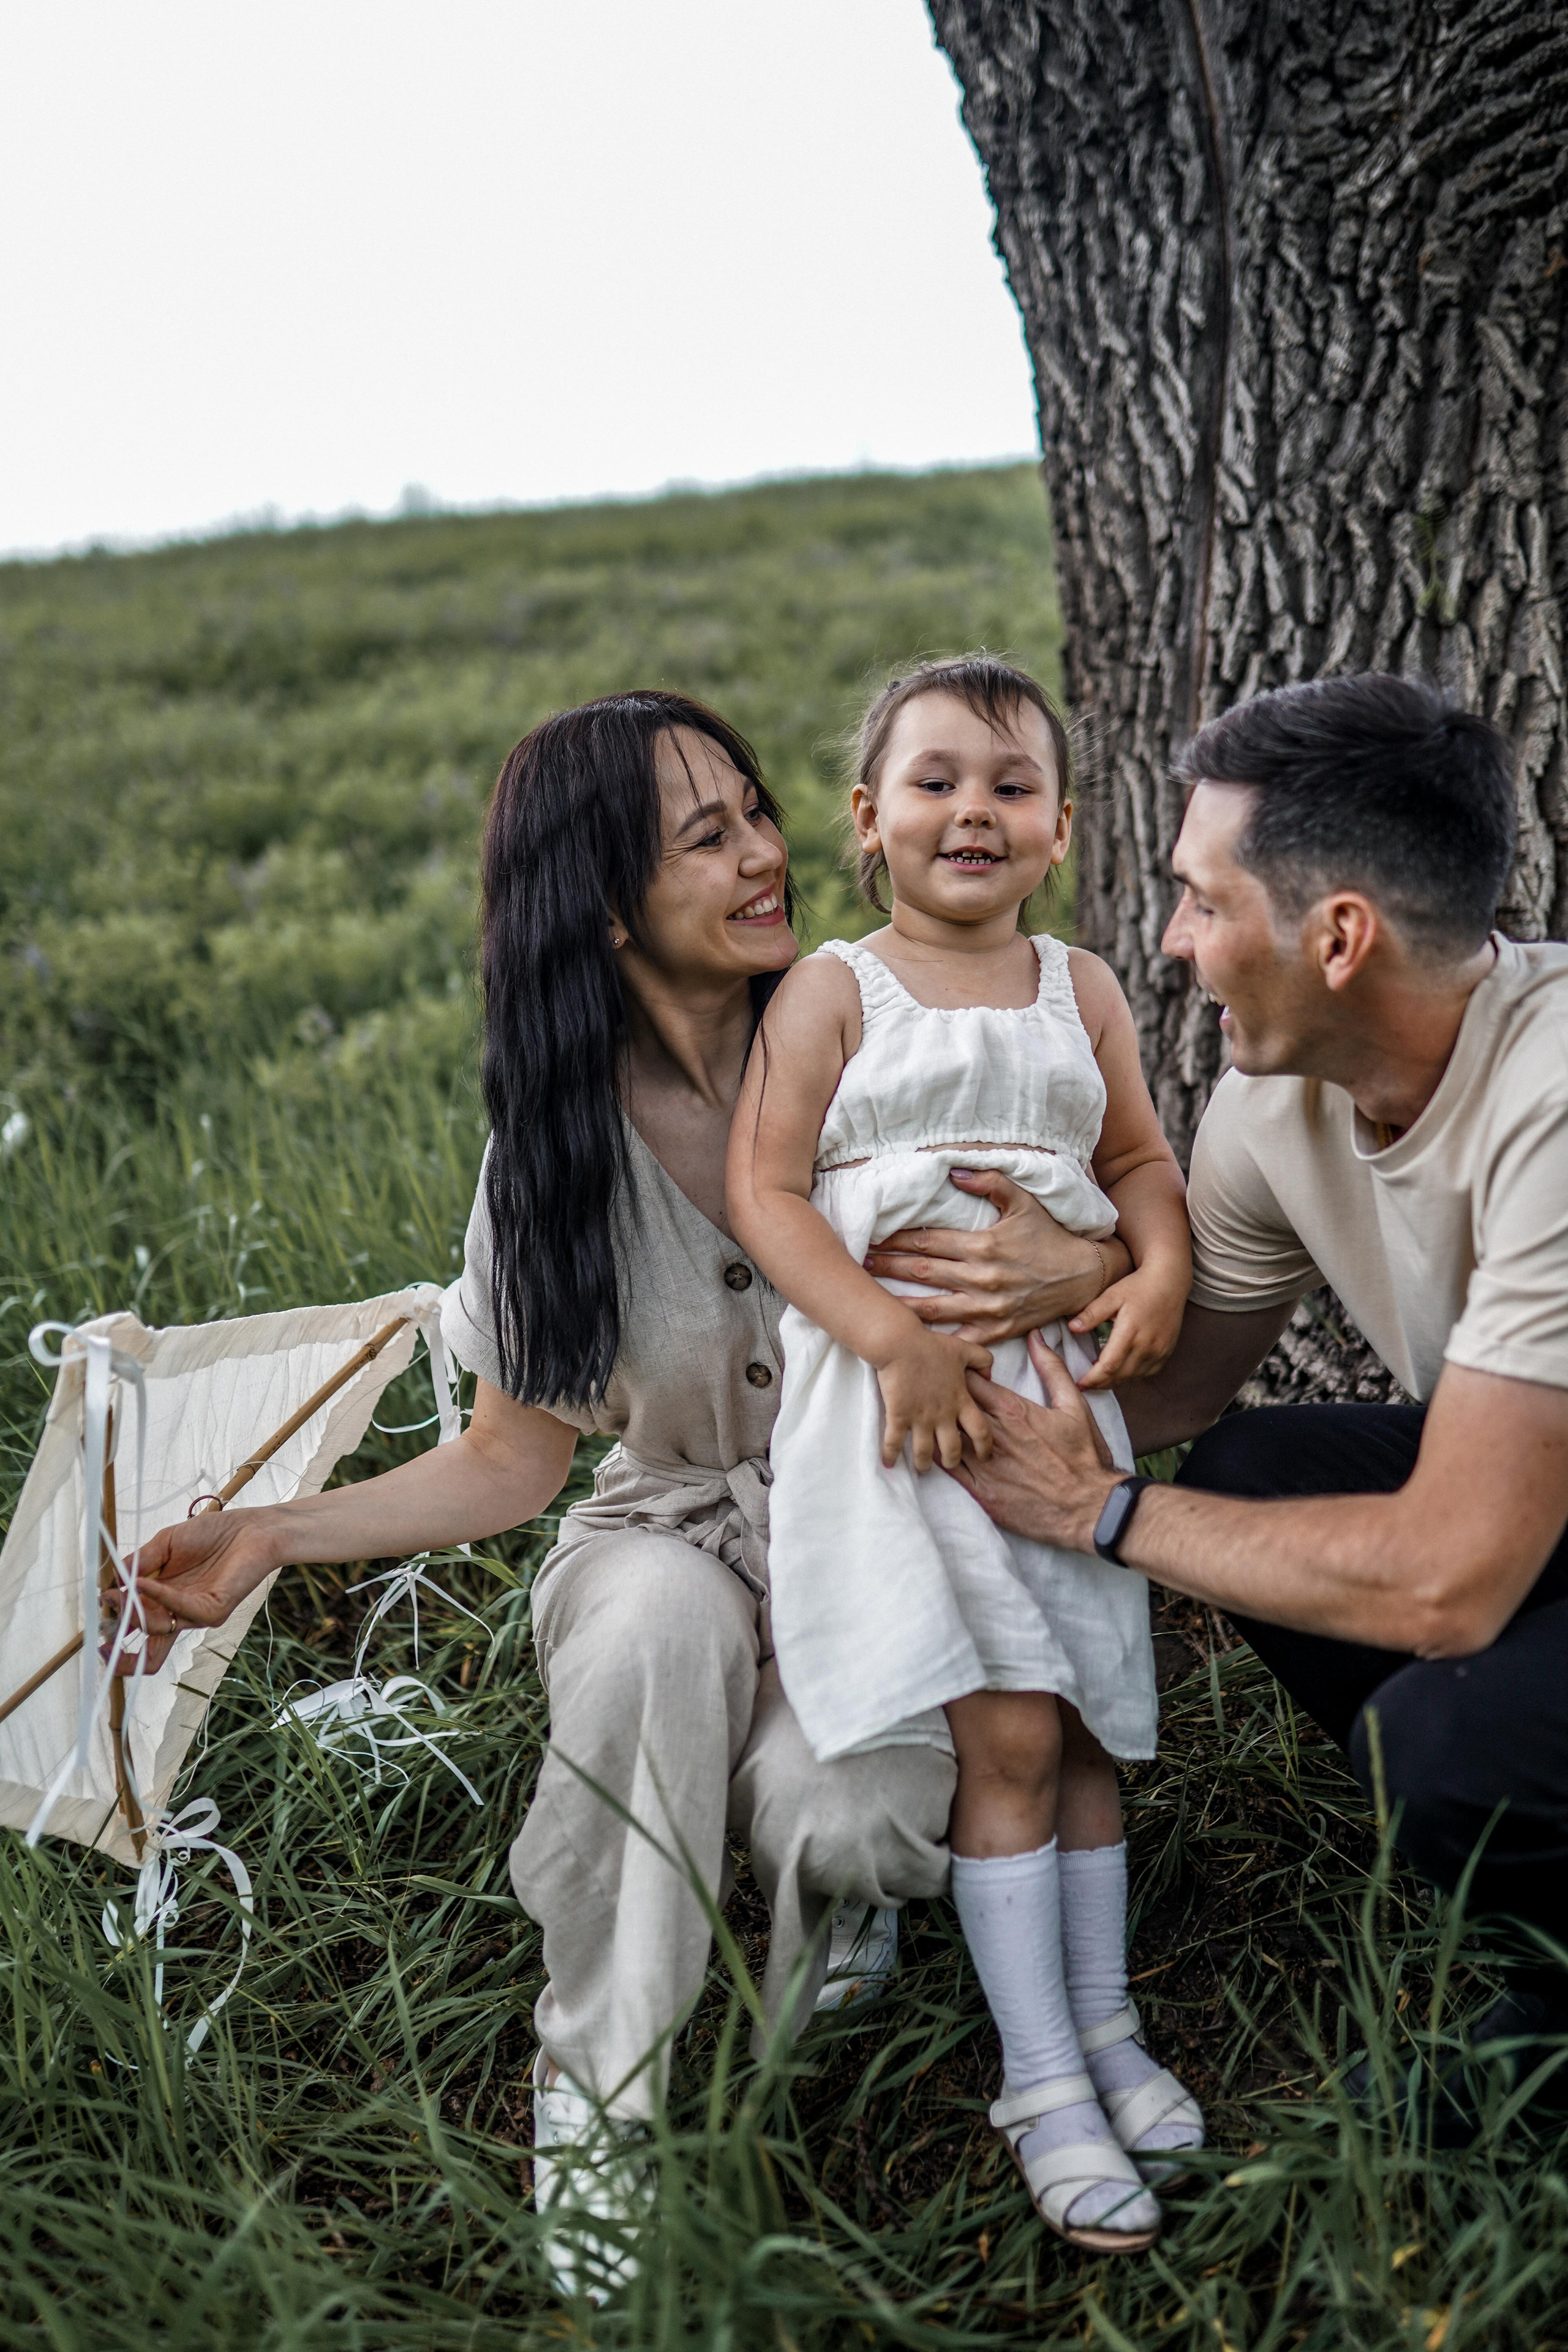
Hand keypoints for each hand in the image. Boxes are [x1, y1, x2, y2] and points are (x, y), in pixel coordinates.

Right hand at [119, 1508, 286, 1673]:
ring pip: (157, 1630)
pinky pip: (180, 1610)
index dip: (114, 1636)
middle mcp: (179, 1615)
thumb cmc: (213, 1534)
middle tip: (105, 1606)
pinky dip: (158, 1596)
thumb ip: (138, 1563)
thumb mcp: (164, 1544)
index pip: (138, 1634)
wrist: (252, 1527)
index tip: (97, 1616)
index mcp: (165, 1602)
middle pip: (146, 1651)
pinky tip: (143, 1582)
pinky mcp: (215, 1610)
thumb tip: (108, 1583)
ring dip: (134, 1610)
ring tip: (123, 1588)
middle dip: (119, 1633)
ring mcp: (197, 1615)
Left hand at [864, 1170, 1123, 1343]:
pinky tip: (909, 1338)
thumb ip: (990, 1183)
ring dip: (899, 1302)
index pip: (928, 1242)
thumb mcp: (1025, 1202)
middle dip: (887, 1267)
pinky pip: (958, 1338)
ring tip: (871, 1297)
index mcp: (983, 1245)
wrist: (1084, 1277)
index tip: (872, 1236)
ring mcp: (988, 1308)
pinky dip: (934, 1339)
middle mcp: (982, 1278)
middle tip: (858, 1264)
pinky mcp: (997, 1330)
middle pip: (922, 1273)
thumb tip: (953, 1172)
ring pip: (932, 1307)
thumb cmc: (1050, 1237)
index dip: (896, 1239)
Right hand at [873, 1322, 994, 1472]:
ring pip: (924, 1453)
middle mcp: (942, 1415)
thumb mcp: (964, 1349)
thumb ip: (982, 1360)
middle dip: (952, 1461)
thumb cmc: (931, 1345)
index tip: (985, 1456)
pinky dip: (890, 1455)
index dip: (985, 1447)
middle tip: (949, 1463)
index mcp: (960, 1401)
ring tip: (922, 1468)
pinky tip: (888, 1463)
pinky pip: (894, 1442)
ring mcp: (919, 1418)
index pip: (980, 1431)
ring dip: (923, 1464)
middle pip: (953, 1449)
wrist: (900, 1343)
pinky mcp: (898, 1416)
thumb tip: (990, 1376)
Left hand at [947, 1333, 1120, 1549]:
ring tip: (929, 1422)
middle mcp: (994, 1436)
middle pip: (952, 1407)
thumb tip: (1036, 1337)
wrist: (1090, 1507)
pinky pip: (949, 1472)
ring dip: (937, 1428)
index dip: (959, 1374)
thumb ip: (1052, 1369)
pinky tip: (932, 1452)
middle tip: (934, 1394)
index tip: (953, 1372)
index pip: (970, 1381)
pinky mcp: (982, 1493)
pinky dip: (938, 1458)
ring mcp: (985, 1466)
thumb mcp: (1074, 1406)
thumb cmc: (1085, 1456)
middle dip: (942, 1399)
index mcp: (1013, 1411)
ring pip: (945, 1438)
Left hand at [1071, 1259, 1189, 1389]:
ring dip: (1115, 1381)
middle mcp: (1147, 1345)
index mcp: (1130, 1331)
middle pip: (1121, 1375)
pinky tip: (1121, 1369)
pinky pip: (1147, 1373)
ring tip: (1100, 1378)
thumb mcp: (1111, 1295)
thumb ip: (1092, 1313)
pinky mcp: (1166, 1352)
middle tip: (1086, 1384)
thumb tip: (1072, 1328)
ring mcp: (1159, 1350)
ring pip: (1133, 1376)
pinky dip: (1131, 1375)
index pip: (1109, 1365)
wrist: (1169, 1282)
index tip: (1080, 1384)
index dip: (1093, 1378)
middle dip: (1101, 1383)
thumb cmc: (1137, 1287)